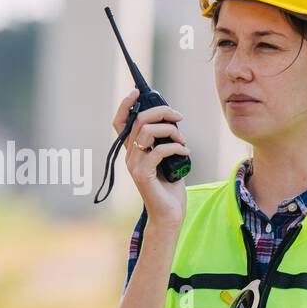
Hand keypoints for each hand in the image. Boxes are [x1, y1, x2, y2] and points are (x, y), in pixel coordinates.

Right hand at [111, 88, 188, 227]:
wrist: (169, 215)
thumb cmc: (169, 187)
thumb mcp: (167, 158)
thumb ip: (164, 140)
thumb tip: (172, 119)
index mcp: (133, 150)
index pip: (120, 122)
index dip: (126, 105)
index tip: (138, 92)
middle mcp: (130, 156)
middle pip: (138, 120)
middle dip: (161, 112)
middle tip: (178, 117)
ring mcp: (134, 166)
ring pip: (147, 132)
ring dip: (170, 130)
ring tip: (183, 140)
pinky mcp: (143, 175)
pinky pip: (157, 150)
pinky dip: (175, 147)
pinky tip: (185, 151)